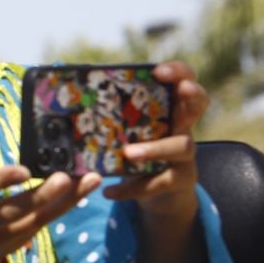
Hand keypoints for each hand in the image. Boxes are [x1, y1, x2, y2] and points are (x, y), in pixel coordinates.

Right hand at [0, 118, 100, 262]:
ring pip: (35, 220)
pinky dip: (63, 207)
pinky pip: (42, 224)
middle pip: (13, 211)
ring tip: (91, 180)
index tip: (24, 170)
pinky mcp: (14, 244)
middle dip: (41, 196)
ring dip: (66, 201)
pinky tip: (83, 190)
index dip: (1, 181)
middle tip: (66, 178)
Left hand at [103, 61, 209, 231]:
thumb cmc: (137, 150)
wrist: (159, 192)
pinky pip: (159, 183)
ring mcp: (185, 154)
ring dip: (155, 148)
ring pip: (183, 145)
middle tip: (181, 89)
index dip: (178, 72)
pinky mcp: (180, 180)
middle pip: (198, 104)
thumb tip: (65, 99)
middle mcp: (182, 126)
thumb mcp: (128, 131)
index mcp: (169, 109)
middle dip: (192, 94)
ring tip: (128, 153)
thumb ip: (110, 116)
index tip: (159, 70)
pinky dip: (133, 188)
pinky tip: (109, 191)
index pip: (184, 81)